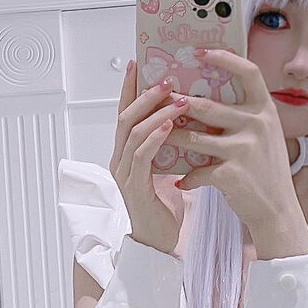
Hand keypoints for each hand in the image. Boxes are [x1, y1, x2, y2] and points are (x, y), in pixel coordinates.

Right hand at [109, 61, 185, 254]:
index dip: (131, 88)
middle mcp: (120, 160)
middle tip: (167, 78)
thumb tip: (187, 118)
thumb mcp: (167, 168)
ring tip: (177, 98)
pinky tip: (170, 126)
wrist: (158, 244)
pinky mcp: (134, 188)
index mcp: (126, 153)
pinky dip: (155, 138)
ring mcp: (124, 174)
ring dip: (155, 112)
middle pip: (126, 116)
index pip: (125, 113)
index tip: (139, 63)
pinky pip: (142, 156)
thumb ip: (168, 146)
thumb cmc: (165, 208)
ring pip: (133, 132)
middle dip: (146, 94)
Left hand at [170, 46, 299, 234]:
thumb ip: (245, 115)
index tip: (200, 52)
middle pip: (208, 106)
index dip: (225, 58)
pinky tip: (180, 180)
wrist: (278, 210)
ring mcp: (244, 148)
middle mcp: (257, 124)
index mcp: (265, 110)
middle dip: (179, 103)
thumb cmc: (267, 171)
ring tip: (157, 136)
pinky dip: (187, 176)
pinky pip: (198, 170)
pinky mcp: (231, 173)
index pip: (248, 72)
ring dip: (172, 137)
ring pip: (194, 137)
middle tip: (160, 100)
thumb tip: (210, 98)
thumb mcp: (264, 135)